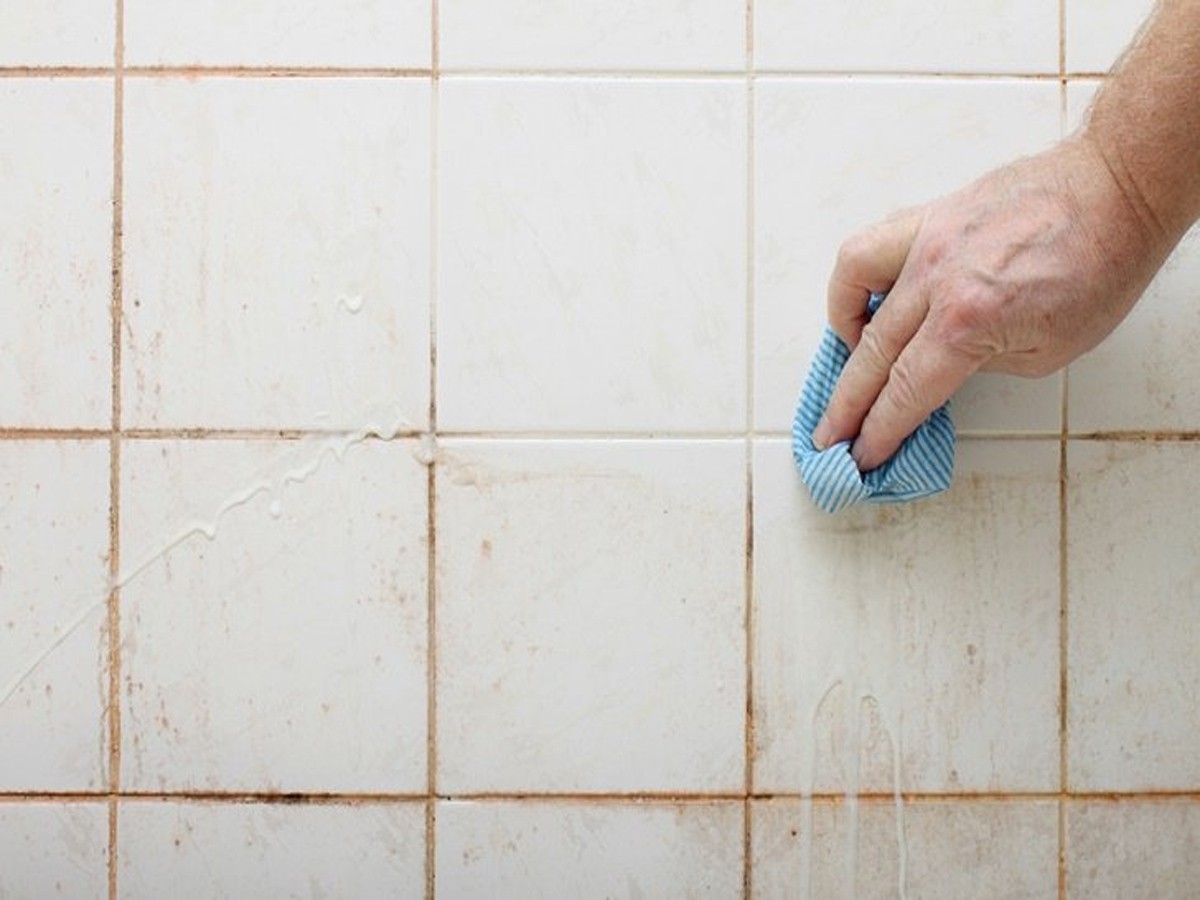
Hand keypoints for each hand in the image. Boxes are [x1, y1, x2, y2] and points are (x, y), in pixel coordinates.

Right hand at [811, 136, 1173, 470]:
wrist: (1116, 190)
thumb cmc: (1100, 266)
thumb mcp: (1051, 348)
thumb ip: (983, 364)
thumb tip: (943, 371)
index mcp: (968, 321)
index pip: (906, 391)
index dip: (880, 431)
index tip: (862, 455)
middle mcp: (936, 279)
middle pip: (872, 356)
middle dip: (847, 405)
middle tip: (833, 435)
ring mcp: (926, 241)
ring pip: (852, 292)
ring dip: (842, 335)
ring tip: (852, 358)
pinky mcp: (928, 217)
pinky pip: (868, 250)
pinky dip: (855, 281)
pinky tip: (866, 301)